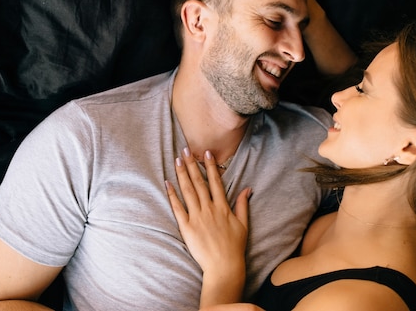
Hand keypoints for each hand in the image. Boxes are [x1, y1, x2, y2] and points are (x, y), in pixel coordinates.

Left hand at [166, 148, 250, 276]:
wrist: (224, 267)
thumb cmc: (234, 247)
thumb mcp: (243, 224)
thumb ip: (242, 204)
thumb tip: (247, 188)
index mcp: (222, 207)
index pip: (215, 182)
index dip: (210, 166)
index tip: (206, 153)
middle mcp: (209, 209)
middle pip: (199, 182)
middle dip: (192, 165)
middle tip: (185, 150)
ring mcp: (197, 217)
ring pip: (188, 191)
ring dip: (182, 174)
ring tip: (177, 161)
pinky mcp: (187, 228)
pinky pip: (178, 208)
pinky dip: (172, 195)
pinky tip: (168, 183)